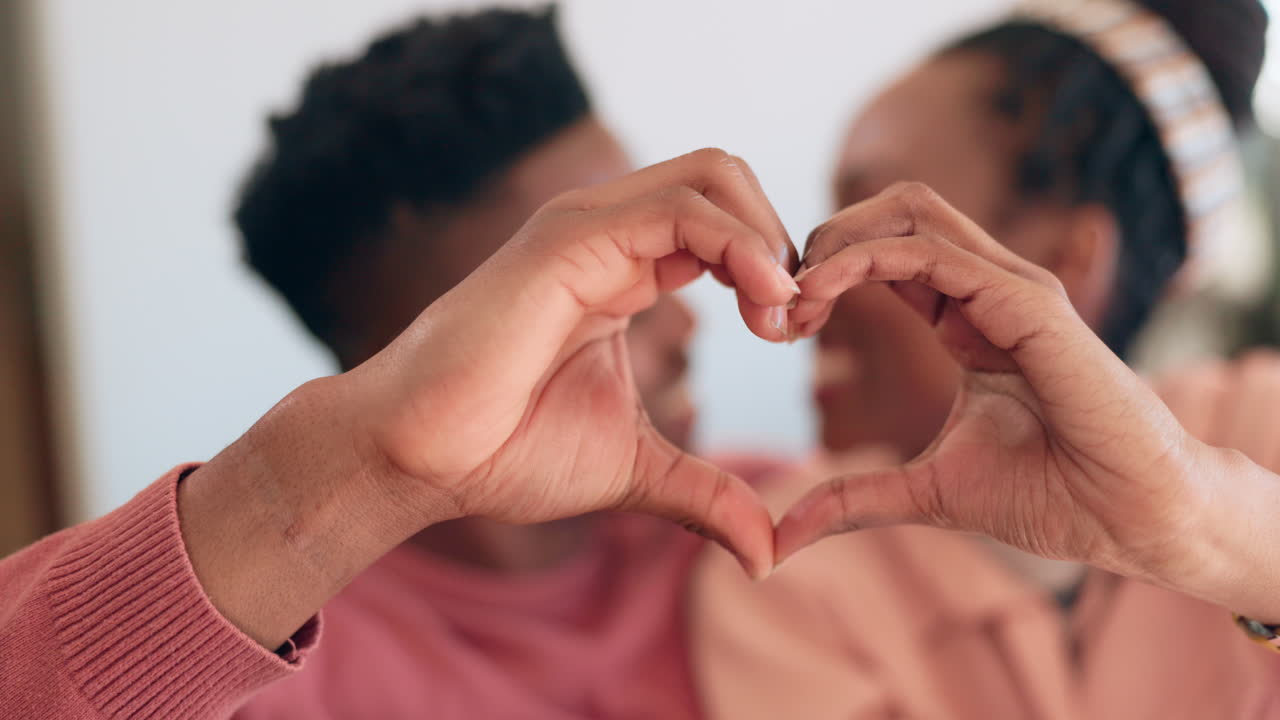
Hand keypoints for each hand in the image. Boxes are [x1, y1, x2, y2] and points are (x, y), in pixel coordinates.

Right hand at [184, 150, 796, 647]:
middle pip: (726, 179)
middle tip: (791, 319)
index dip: (774, 270)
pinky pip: (681, 207)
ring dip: (768, 238)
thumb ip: (707, 495)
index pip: (723, 224)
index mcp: (624, 271)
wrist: (420, 459)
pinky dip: (740, 242)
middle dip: (780, 239)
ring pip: (713, 174)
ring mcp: (586, 230)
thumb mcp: (636, 472)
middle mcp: (608, 236)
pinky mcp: (568, 241)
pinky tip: (761, 301)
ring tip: (779, 313)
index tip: (790, 335)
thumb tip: (768, 552)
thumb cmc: (505, 454)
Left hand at [773, 182, 1279, 618]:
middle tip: (779, 298)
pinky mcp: (1029, 303)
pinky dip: (867, 260)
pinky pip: (934, 253)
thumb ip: (852, 501)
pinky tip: (822, 294)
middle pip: (894, 211)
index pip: (887, 253)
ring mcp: (1012, 288)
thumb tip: (781, 539)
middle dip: (826, 239)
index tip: (783, 322)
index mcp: (966, 316)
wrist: (1130, 518)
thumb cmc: (1050, 496)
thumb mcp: (924, 494)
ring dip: (837, 243)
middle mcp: (989, 288)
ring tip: (794, 296)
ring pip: (910, 212)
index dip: (826, 272)